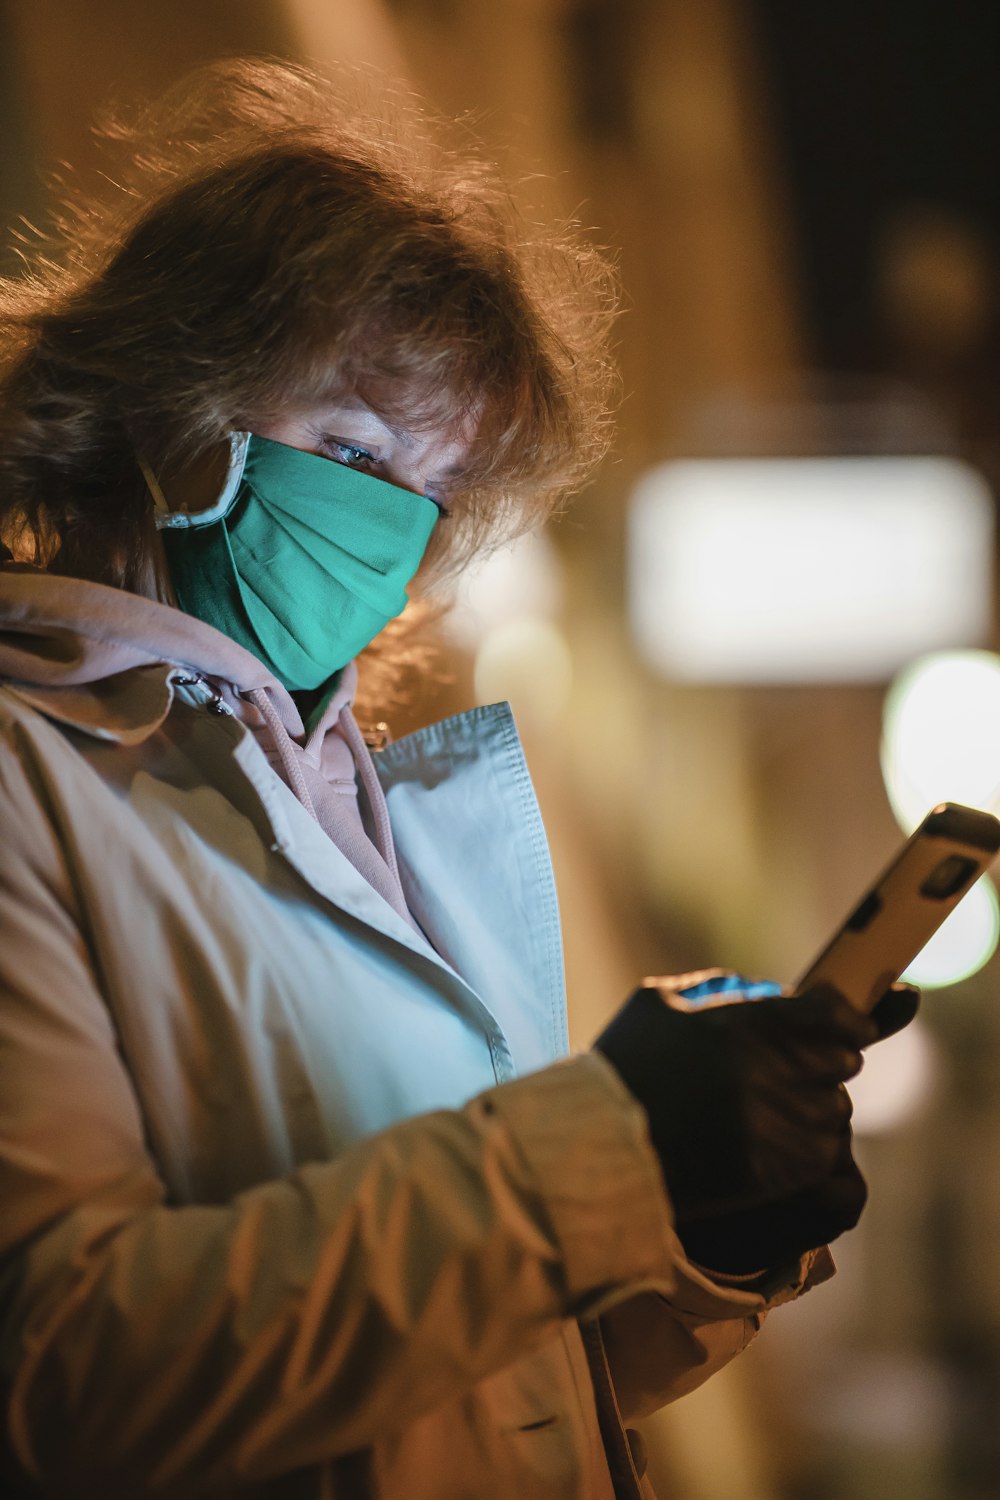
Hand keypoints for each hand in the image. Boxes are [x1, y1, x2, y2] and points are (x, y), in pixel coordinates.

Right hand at [594, 972, 917, 1227]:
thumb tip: (755, 990)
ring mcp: (774, 1124)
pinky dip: (808, 1148)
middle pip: (842, 1062)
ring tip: (774, 1111)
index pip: (833, 1013)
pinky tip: (772, 1143)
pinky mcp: (776, 1172)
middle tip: (795, 1071)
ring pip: (835, 1111)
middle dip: (825, 1063)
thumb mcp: (655, 1004)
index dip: (852, 1019)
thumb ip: (711, 988)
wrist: (601, 1149)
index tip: (857, 1027)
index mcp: (742, 1024)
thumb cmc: (623, 1070)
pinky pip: (823, 1155)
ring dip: (815, 1108)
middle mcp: (766, 1072)